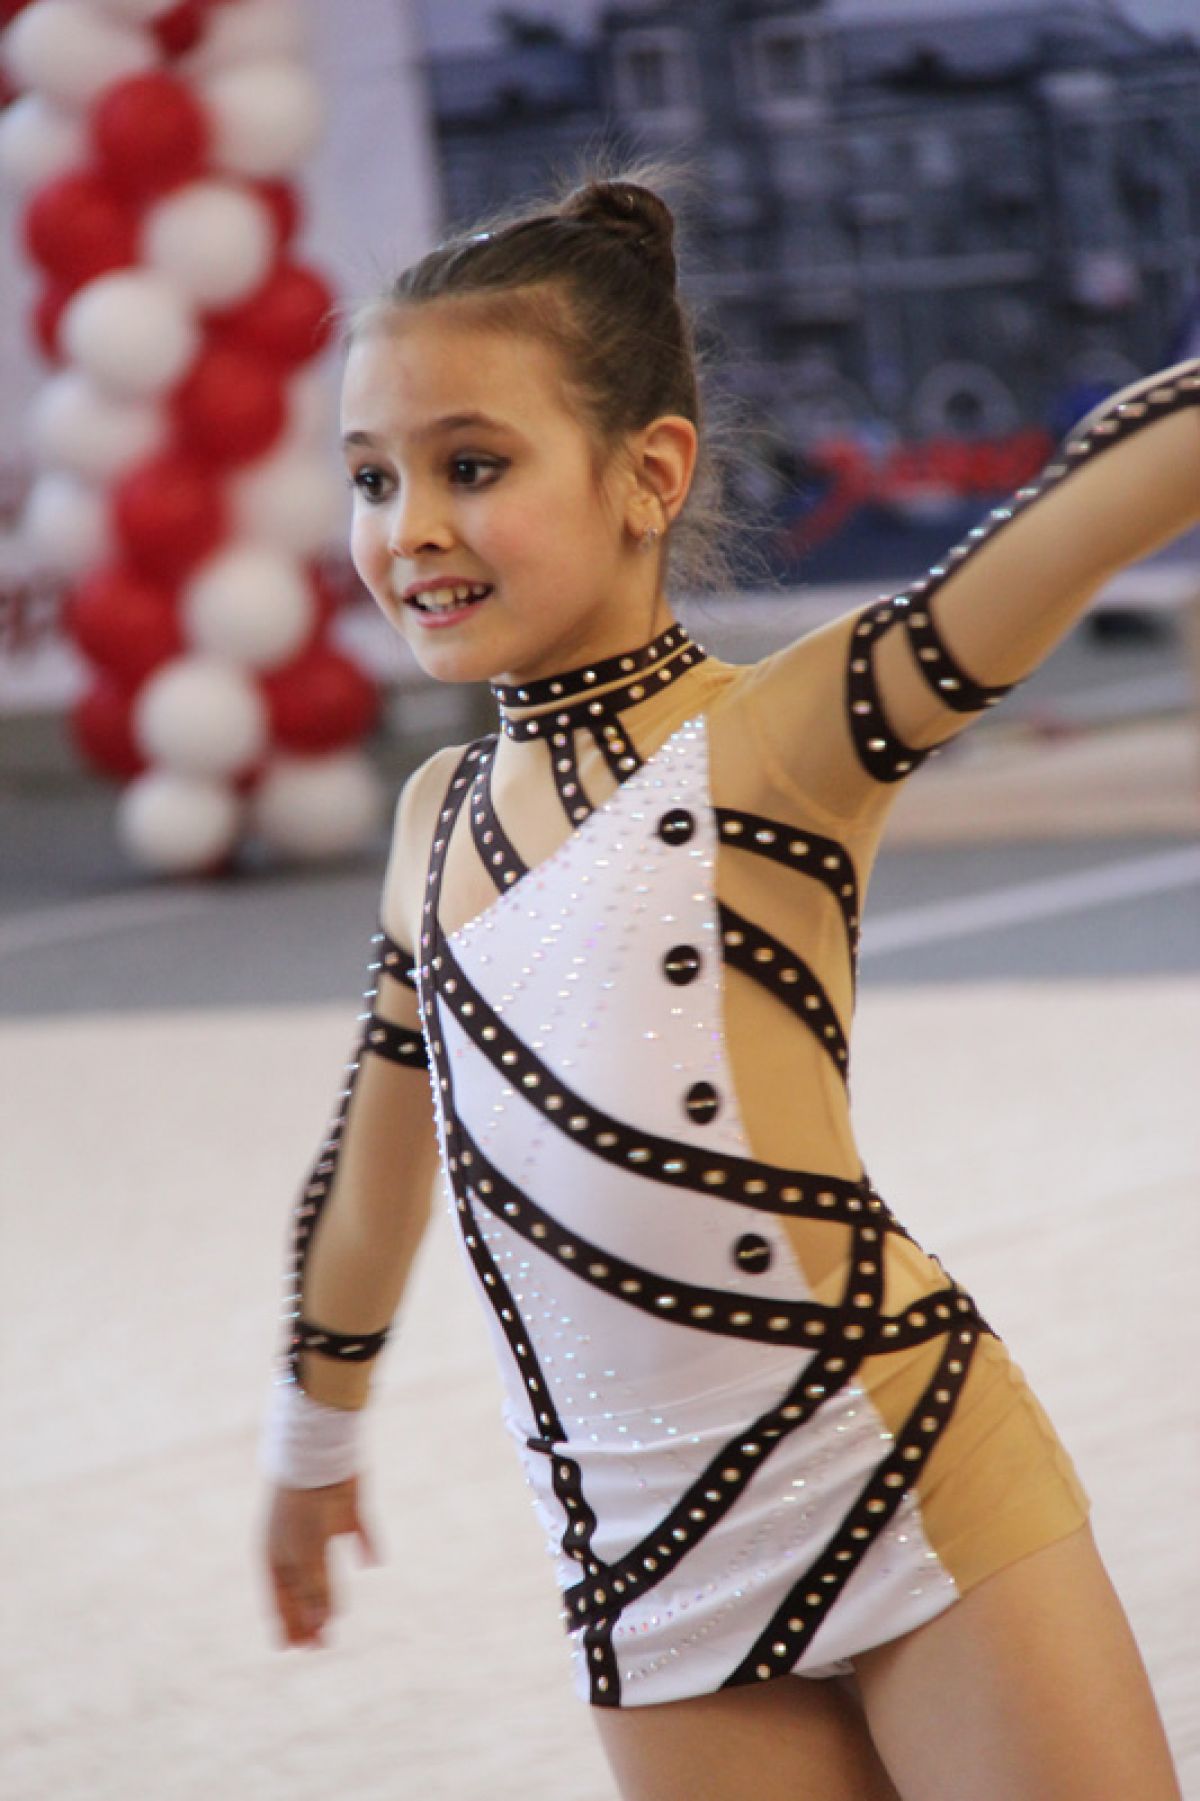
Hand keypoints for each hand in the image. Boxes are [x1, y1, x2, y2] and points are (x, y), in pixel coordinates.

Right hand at [263, 1473, 380, 1649]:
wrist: (321, 1452)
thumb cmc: (304, 1508)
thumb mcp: (307, 1555)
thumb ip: (315, 1590)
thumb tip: (322, 1626)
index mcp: (276, 1554)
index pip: (279, 1598)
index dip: (287, 1624)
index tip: (296, 1650)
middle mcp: (297, 1541)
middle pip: (302, 1587)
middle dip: (309, 1616)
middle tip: (321, 1645)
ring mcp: (322, 1523)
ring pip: (325, 1566)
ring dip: (331, 1592)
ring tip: (339, 1615)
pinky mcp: (350, 1507)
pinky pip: (359, 1531)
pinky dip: (366, 1545)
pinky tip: (374, 1561)